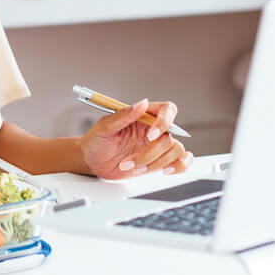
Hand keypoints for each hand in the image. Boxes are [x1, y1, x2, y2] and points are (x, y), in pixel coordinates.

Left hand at [78, 99, 192, 178]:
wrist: (92, 162)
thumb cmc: (96, 142)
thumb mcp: (104, 127)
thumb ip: (123, 115)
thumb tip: (142, 103)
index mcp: (143, 116)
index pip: (166, 110)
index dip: (164, 121)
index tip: (151, 136)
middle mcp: (153, 130)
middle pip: (169, 136)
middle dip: (151, 152)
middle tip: (132, 161)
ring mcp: (158, 146)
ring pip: (176, 150)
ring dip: (156, 163)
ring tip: (135, 168)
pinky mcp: (160, 161)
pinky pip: (182, 162)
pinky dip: (179, 167)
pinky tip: (165, 170)